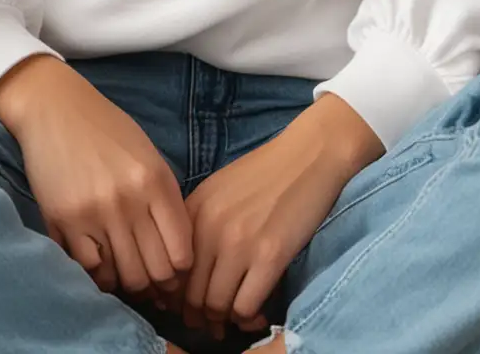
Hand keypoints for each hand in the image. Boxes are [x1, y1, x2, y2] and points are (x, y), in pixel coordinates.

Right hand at [0, 56, 194, 301]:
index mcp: (156, 181)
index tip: (173, 273)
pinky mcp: (63, 221)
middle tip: (150, 282)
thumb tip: (176, 255)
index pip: (181, 254)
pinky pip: (89, 269)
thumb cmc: (107, 129)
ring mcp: (95, 213)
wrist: (55, 108)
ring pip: (123, 277)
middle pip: (155, 272)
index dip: (180, 273)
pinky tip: (99, 262)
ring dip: (127, 282)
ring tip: (124, 272)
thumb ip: (165, 199)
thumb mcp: (149, 155)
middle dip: (157, 285)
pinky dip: (98, 274)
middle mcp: (129, 201)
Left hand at [168, 98, 381, 341]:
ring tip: (231, 323)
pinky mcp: (269, 256)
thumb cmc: (266, 171)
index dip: (176, 296)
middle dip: (197, 316)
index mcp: (194, 209)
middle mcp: (210, 227)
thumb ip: (199, 223)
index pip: (171, 269)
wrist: (308, 155)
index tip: (188, 306)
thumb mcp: (219, 189)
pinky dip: (248, 319)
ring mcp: (239, 243)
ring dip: (222, 322)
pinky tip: (256, 315)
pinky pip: (245, 306)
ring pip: (215, 305)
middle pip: (190, 293)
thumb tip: (188, 270)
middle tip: (209, 325)